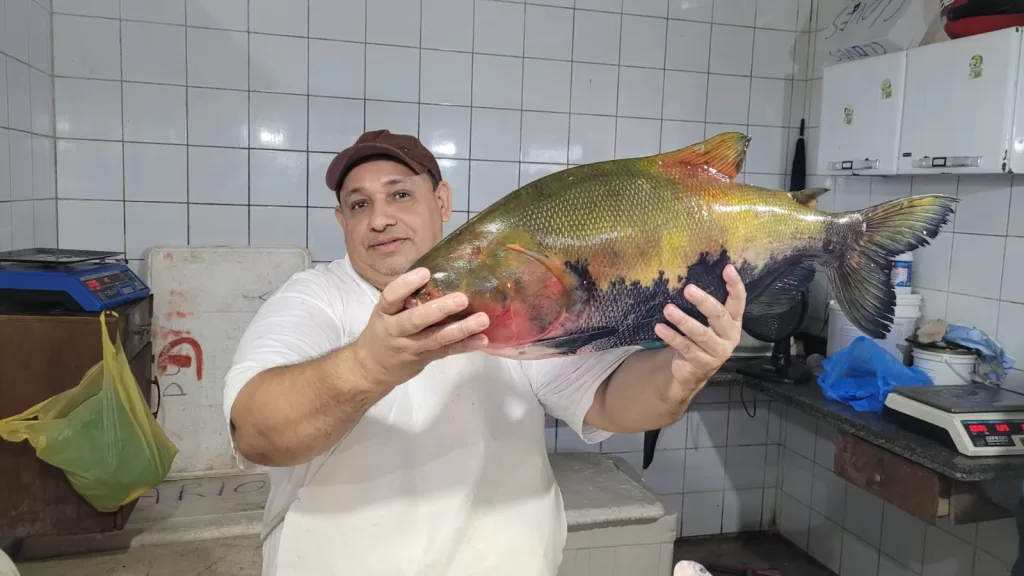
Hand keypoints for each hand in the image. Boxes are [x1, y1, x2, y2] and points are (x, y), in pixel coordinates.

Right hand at [352, 267, 490, 389]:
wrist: (372, 367)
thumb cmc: (384, 330)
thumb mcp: (387, 312)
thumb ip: (407, 297)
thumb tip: (438, 269)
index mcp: (385, 312)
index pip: (391, 297)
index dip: (406, 284)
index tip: (425, 272)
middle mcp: (395, 330)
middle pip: (415, 320)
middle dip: (439, 309)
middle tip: (462, 299)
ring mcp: (410, 346)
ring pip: (435, 338)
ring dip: (460, 329)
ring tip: (482, 319)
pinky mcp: (424, 358)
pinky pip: (445, 351)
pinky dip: (465, 345)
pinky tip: (481, 339)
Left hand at [653, 264, 745, 387]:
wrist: (694, 371)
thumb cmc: (700, 338)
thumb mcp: (707, 321)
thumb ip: (705, 305)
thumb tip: (688, 277)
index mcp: (734, 321)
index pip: (739, 301)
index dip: (735, 285)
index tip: (727, 268)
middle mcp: (730, 335)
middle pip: (719, 316)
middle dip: (704, 302)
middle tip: (688, 289)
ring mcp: (717, 351)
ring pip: (701, 334)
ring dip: (683, 321)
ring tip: (668, 309)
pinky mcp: (702, 363)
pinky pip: (686, 348)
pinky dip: (672, 337)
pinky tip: (660, 328)